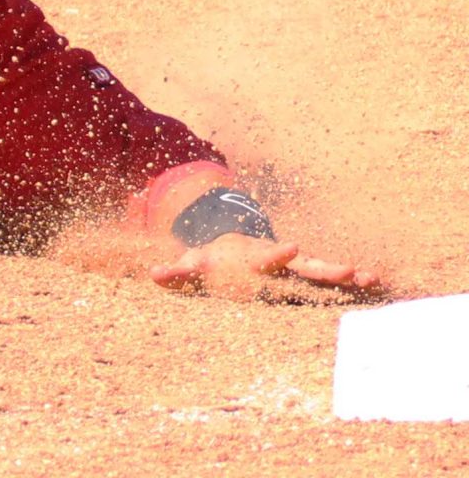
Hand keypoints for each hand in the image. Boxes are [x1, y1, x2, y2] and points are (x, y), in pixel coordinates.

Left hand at [149, 232, 385, 301]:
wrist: (227, 243)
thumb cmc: (210, 261)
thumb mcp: (193, 265)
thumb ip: (176, 272)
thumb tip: (152, 275)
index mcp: (253, 260)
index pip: (267, 259)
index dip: (278, 254)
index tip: (293, 246)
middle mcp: (278, 262)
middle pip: (304, 267)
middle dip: (327, 268)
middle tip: (351, 270)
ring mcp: (293, 269)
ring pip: (322, 272)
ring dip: (344, 275)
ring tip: (372, 278)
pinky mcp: (303, 277)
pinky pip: (328, 281)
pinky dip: (350, 284)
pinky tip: (377, 286)